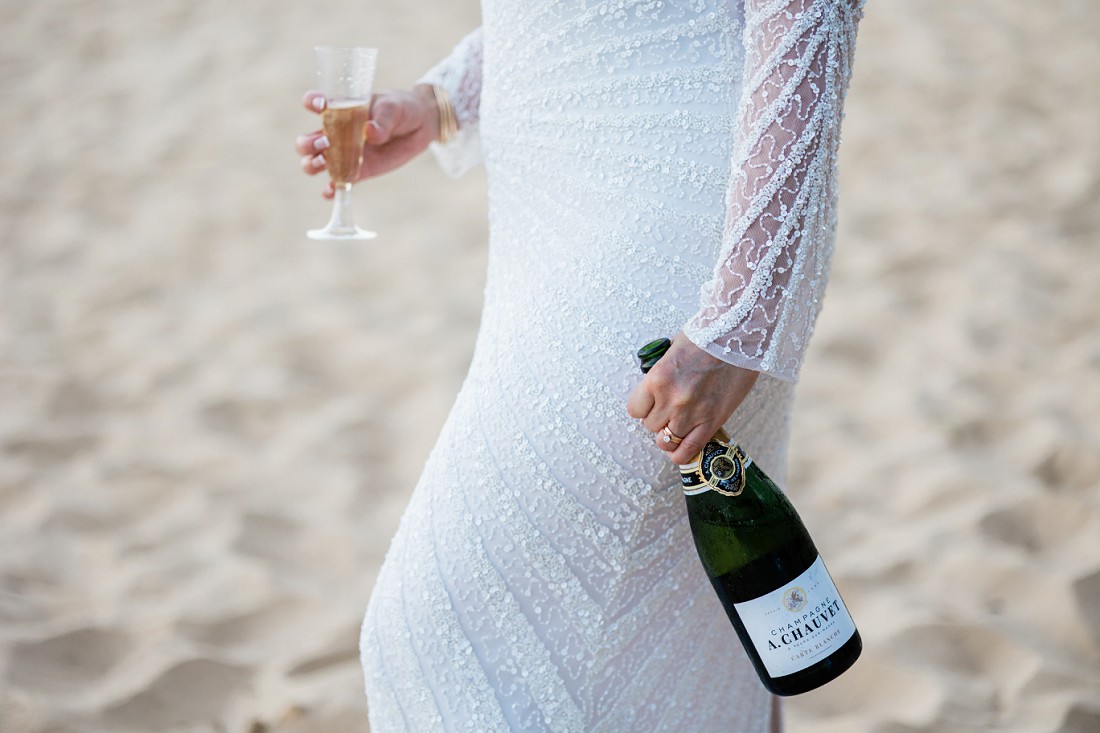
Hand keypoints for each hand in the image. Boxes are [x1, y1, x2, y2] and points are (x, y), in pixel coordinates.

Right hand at [295, 84, 440, 197]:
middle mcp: (335, 132)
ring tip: (325, 163)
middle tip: (326, 143)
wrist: (418, 126)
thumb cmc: (400, 109)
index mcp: (339, 108)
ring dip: (312, 165)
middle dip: (308, 144)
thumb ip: (382, 119)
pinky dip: (331, 189)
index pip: (314, 102)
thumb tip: (370, 132)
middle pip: (306, 141)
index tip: (321, 105)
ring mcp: (343, 154)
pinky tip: (333, 190)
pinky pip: (338, 182)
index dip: (311, 102)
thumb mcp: (392, 108)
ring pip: (314, 162)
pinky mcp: (357, 171)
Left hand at [626, 333, 758, 463]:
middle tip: (669, 411)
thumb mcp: (673, 351)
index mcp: (658, 378)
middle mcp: (671, 399)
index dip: (643, 408)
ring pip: (666, 441)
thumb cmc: (707, 337)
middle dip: (658, 419)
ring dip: (670, 435)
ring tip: (678, 426)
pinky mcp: (712, 421)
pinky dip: (682, 453)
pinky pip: (689, 450)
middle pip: (651, 426)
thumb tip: (656, 390)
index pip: (635, 409)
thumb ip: (662, 374)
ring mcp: (692, 413)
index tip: (651, 405)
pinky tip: (682, 449)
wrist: (739, 335)